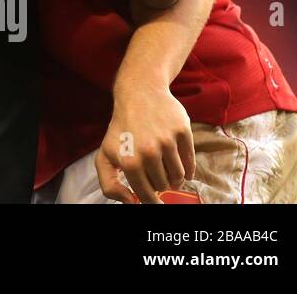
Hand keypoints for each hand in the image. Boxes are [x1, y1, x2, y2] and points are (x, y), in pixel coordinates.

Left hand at [95, 83, 195, 203]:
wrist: (138, 93)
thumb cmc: (121, 128)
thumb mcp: (105, 154)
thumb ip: (109, 183)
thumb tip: (130, 202)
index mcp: (128, 161)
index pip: (146, 194)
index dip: (151, 201)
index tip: (156, 202)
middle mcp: (148, 152)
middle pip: (164, 185)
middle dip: (160, 182)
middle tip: (154, 171)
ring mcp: (167, 141)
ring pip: (178, 176)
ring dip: (174, 176)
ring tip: (164, 165)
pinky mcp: (182, 131)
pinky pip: (190, 163)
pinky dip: (188, 169)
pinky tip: (181, 165)